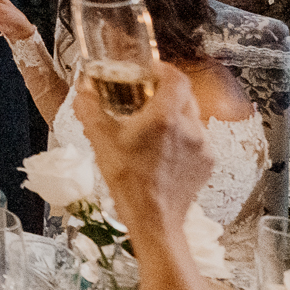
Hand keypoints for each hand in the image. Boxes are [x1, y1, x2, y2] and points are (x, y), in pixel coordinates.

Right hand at [73, 62, 212, 234]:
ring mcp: (202, 146)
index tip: (148, 72)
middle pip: (184, 95)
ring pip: (191, 117)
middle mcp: (189, 128)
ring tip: (152, 126)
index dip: (162, 69)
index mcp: (165, 117)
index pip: (175, 77)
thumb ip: (89, 108)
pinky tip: (162, 149)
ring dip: (173, 115)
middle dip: (165, 91)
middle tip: (145, 96)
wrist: (154, 220)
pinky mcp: (207, 163)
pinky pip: (196, 139)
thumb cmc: (128, 182)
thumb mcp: (100, 140)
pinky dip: (182, 136)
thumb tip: (82, 91)